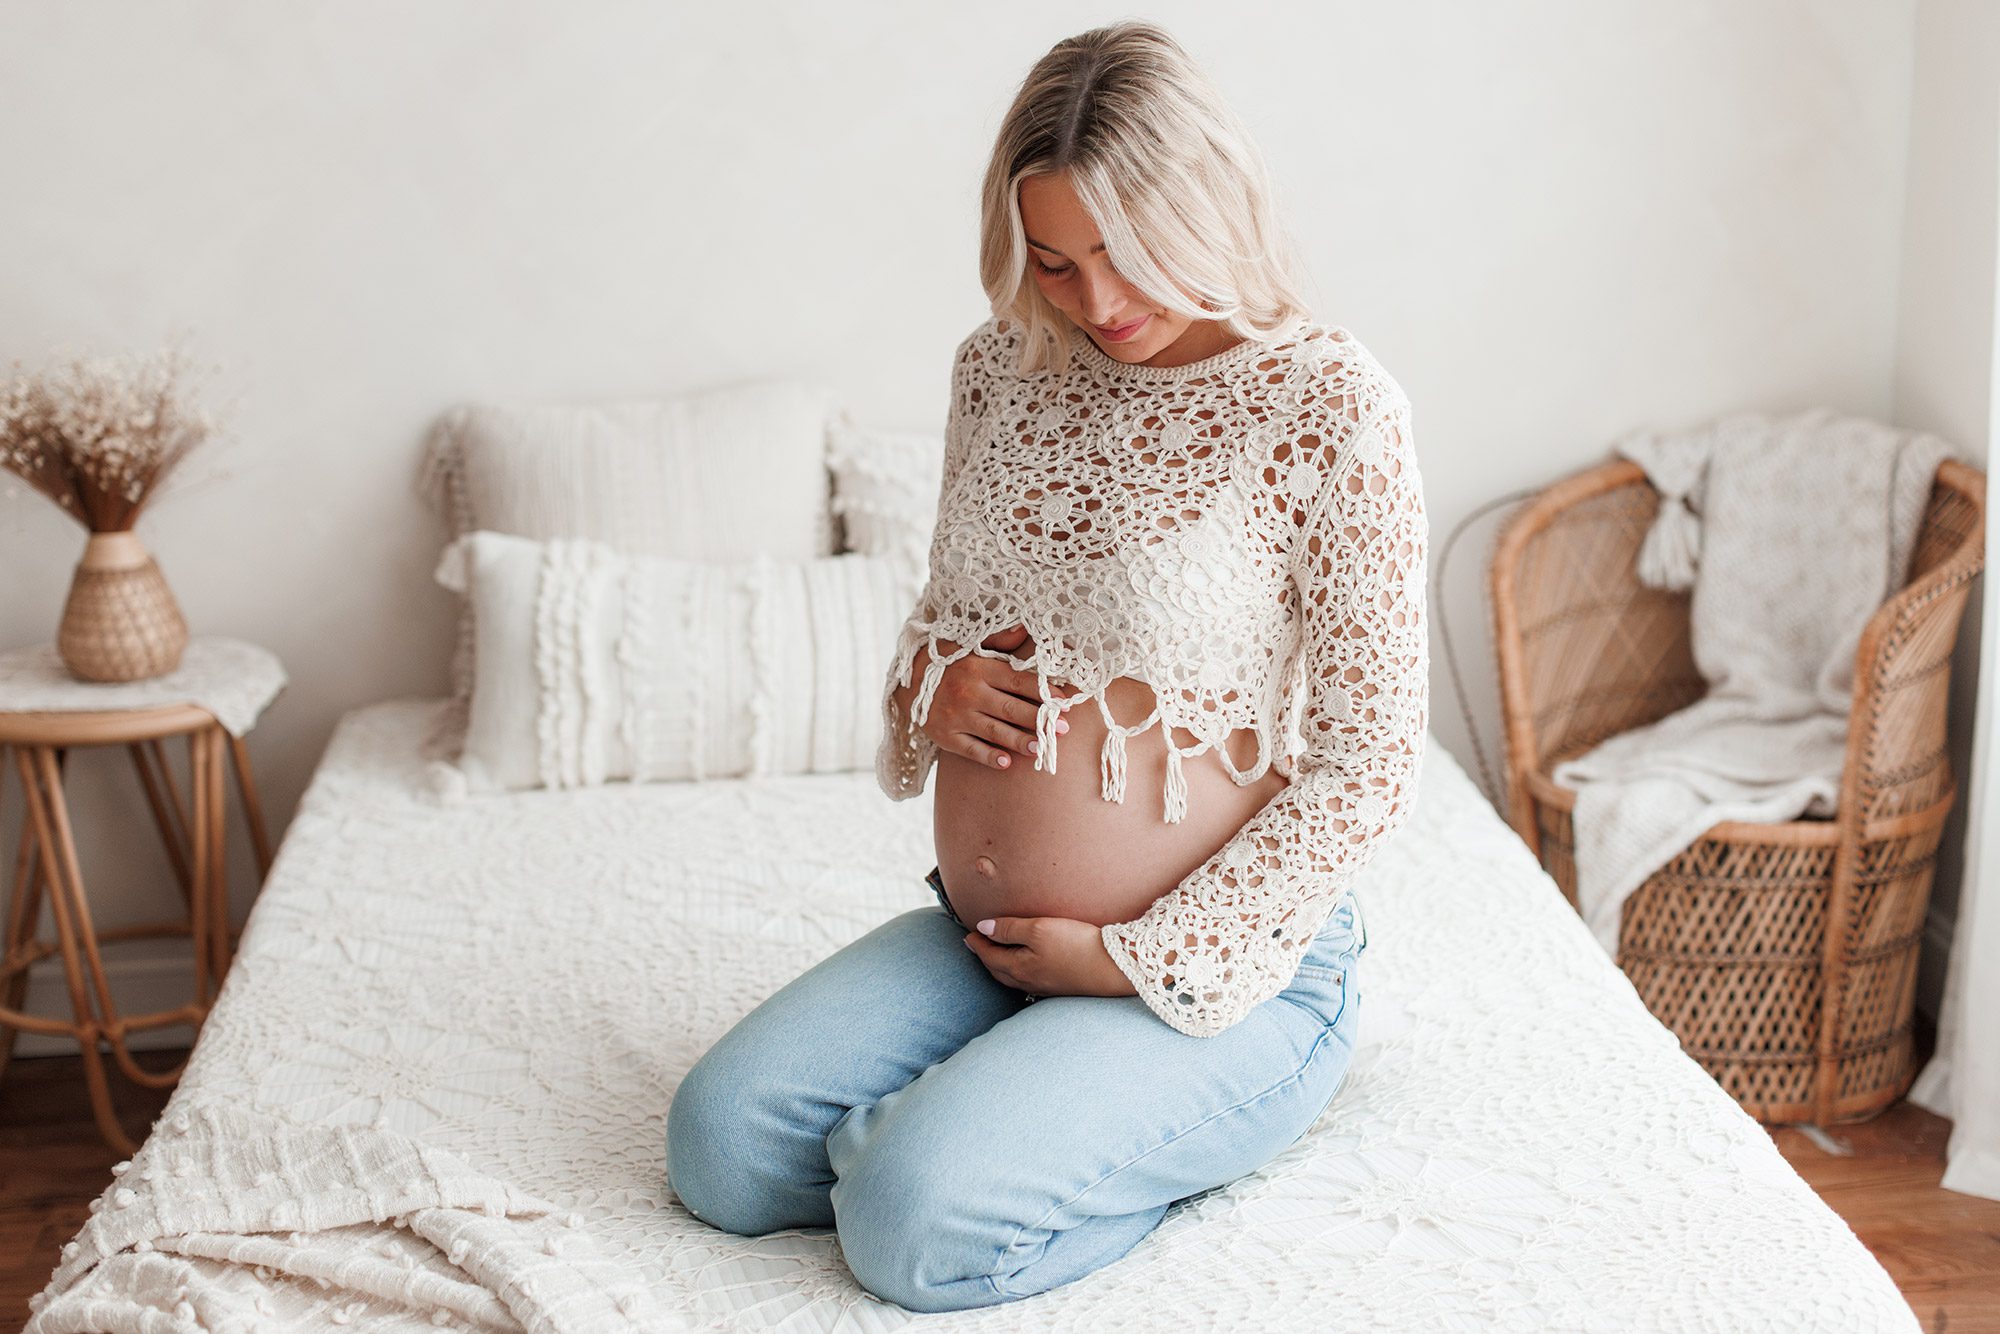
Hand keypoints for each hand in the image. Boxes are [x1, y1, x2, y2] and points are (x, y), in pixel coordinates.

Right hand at [896, 624, 1075, 770]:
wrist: (907, 680)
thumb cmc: (948, 660)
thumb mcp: (970, 643)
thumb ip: (999, 639)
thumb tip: (1024, 628)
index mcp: (979, 668)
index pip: (1017, 681)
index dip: (1042, 692)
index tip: (1063, 702)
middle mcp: (969, 693)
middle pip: (1010, 709)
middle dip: (1040, 720)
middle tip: (1063, 730)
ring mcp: (956, 716)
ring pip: (995, 732)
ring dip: (1020, 741)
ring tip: (1041, 748)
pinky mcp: (945, 736)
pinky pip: (971, 750)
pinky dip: (988, 757)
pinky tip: (1007, 763)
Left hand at [963, 916, 1138, 998]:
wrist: (1114, 968)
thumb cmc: (1076, 945)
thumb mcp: (1039, 929)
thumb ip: (1009, 929)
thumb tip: (983, 928)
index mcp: (1019, 968)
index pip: (989, 956)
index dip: (976, 944)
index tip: (968, 934)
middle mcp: (1029, 982)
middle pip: (998, 970)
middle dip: (985, 957)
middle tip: (976, 945)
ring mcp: (1045, 987)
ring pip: (1013, 978)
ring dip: (1000, 966)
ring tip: (996, 955)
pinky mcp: (1061, 986)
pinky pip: (1030, 981)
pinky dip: (1018, 972)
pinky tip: (1027, 966)